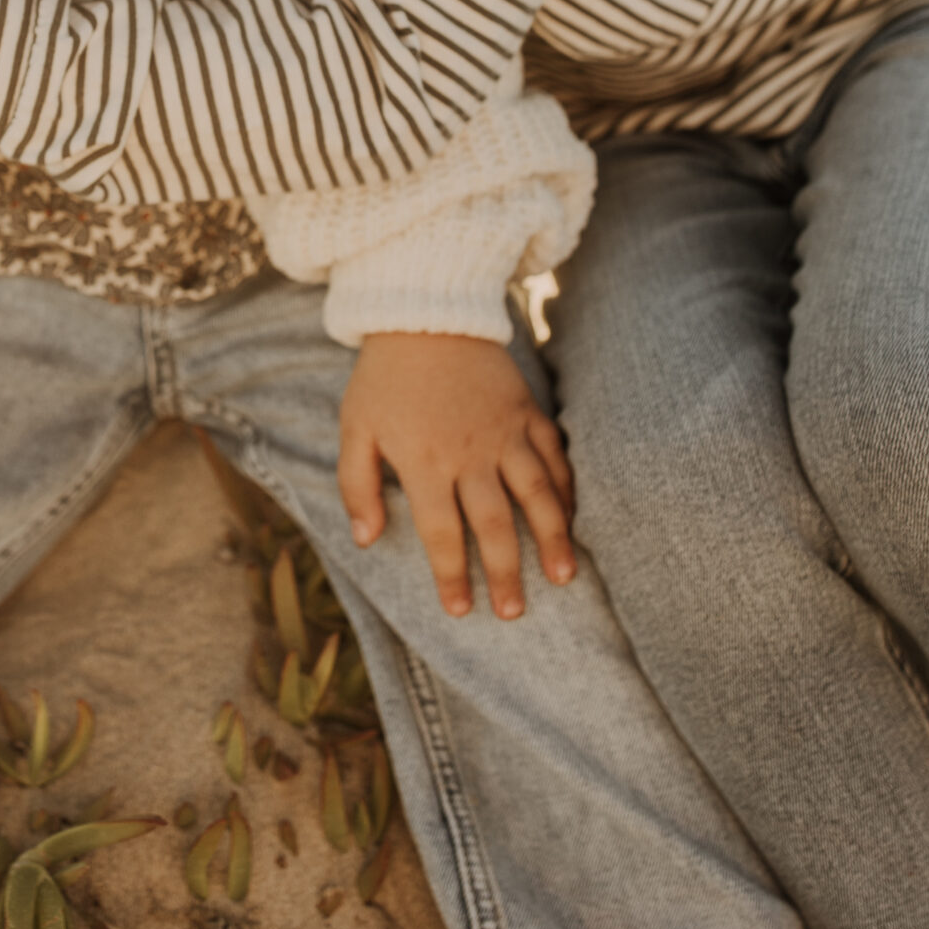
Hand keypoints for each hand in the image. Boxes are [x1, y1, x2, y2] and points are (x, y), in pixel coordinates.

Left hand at [338, 333, 575, 620]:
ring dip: (553, 537)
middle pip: (495, 524)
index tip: (460, 610)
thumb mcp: (354, 429)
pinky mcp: (526, 410)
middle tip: (513, 613)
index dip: (452, 575)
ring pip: (537, 493)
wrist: (424, 315)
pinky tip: (574, 516)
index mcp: (425, 462)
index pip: (442, 533)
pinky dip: (567, 487)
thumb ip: (357, 486)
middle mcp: (471, 453)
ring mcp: (505, 432)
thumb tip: (366, 540)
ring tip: (564, 576)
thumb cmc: (383, 378)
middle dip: (506, 573)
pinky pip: (554, 455)